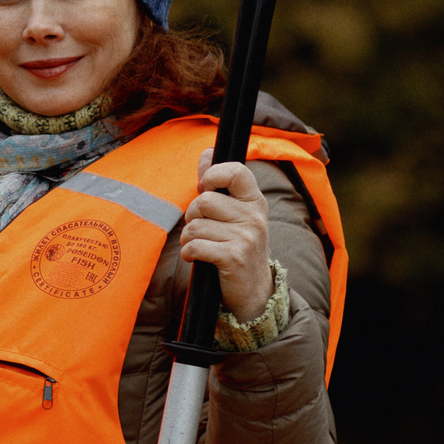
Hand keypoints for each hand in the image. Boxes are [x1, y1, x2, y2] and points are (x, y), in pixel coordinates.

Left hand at [182, 152, 271, 319]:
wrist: (254, 290)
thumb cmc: (237, 246)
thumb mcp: (234, 214)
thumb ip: (218, 184)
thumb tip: (207, 153)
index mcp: (255, 201)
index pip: (236, 171)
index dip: (213, 174)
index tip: (206, 187)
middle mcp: (254, 217)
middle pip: (204, 201)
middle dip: (192, 216)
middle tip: (201, 229)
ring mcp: (246, 238)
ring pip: (195, 225)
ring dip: (188, 238)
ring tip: (201, 245)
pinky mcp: (234, 257)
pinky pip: (195, 246)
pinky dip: (188, 253)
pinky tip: (196, 258)